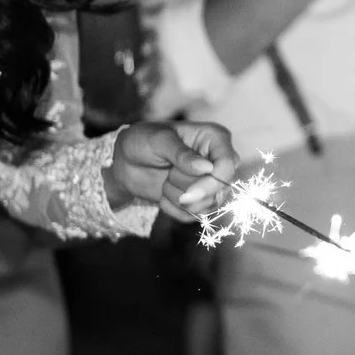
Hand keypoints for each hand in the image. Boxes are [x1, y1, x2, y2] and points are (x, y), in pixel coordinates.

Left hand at [110, 120, 242, 220]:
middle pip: (220, 190)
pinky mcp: (200, 199)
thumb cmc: (142, 140)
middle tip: (168, 176)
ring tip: (166, 181)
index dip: (211, 183)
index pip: (228, 165)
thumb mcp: (158, 140)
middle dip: (189, 190)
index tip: (187, 193)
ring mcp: (211, 181)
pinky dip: (173, 209)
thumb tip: (206, 167)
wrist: (126, 160)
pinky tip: (163, 193)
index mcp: (215, 138)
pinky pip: (194, 216)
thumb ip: (181, 154)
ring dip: (179, 198)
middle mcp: (218, 160)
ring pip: (208, 206)